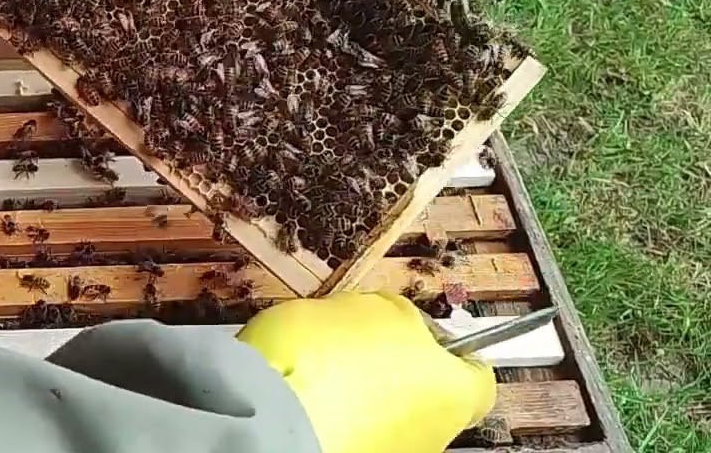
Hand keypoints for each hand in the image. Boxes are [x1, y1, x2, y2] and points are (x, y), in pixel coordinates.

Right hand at [236, 292, 495, 452]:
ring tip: (319, 361)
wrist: (267, 415)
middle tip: (361, 337)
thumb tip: (400, 322)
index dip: (451, 347)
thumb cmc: (326, 362)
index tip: (426, 331)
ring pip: (387, 412)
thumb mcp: (373, 308)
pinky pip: (350, 426)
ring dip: (361, 388)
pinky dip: (331, 409)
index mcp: (455, 393)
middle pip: (428, 392)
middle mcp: (432, 433)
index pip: (478, 373)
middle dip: (398, 365)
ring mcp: (391, 451)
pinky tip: (302, 387)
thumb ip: (400, 316)